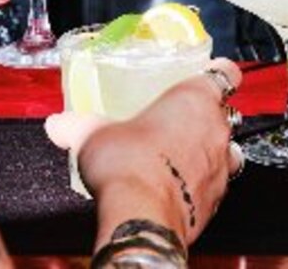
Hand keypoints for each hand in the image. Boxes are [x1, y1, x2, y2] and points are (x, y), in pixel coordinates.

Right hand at [45, 58, 243, 246]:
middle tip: (178, 120)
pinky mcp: (217, 200)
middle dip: (206, 116)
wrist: (141, 216)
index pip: (225, 73)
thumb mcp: (92, 135)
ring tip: (180, 156)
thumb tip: (59, 124)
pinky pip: (216, 185)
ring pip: (228, 150)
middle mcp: (216, 129)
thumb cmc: (127, 164)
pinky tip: (176, 186)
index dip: (219, 72)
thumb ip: (76, 125)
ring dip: (210, 151)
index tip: (210, 71)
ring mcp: (222, 167)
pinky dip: (201, 183)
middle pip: (225, 113)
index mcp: (194, 99)